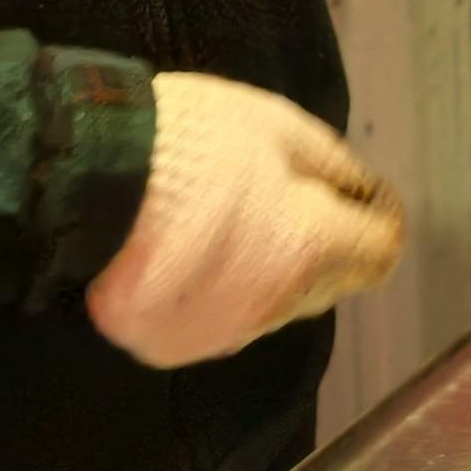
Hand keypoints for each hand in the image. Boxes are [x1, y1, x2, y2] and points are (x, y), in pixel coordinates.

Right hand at [86, 72, 404, 370]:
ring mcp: (228, 331)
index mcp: (312, 246)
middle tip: (296, 199)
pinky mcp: (179, 345)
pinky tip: (195, 257)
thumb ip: (328, 162)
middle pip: (334, 282)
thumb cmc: (193, 142)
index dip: (380, 220)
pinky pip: (225, 321)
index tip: (362, 195)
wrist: (90, 183)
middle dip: (330, 245)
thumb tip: (358, 188)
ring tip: (238, 225)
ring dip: (276, 271)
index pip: (381, 252)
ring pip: (279, 305)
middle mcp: (280, 302)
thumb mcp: (273, 124)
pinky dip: (225, 291)